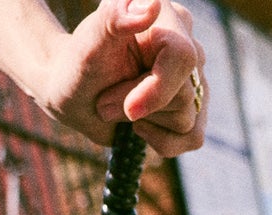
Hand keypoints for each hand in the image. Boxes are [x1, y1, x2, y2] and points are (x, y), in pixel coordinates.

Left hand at [36, 0, 206, 157]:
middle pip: (184, 96)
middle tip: (106, 102)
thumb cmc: (80, 66)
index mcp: (165, 16)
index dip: (158, 89)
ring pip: (187, 120)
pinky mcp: (194, 107)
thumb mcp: (90, 43)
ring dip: (145, 124)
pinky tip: (140, 128)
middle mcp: (187, 43)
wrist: (77, 95)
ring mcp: (194, 77)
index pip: (182, 57)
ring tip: (118, 108)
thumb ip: (116, 18)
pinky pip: (193, 137)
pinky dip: (162, 143)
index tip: (130, 109)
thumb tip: (151, 3)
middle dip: (141, 109)